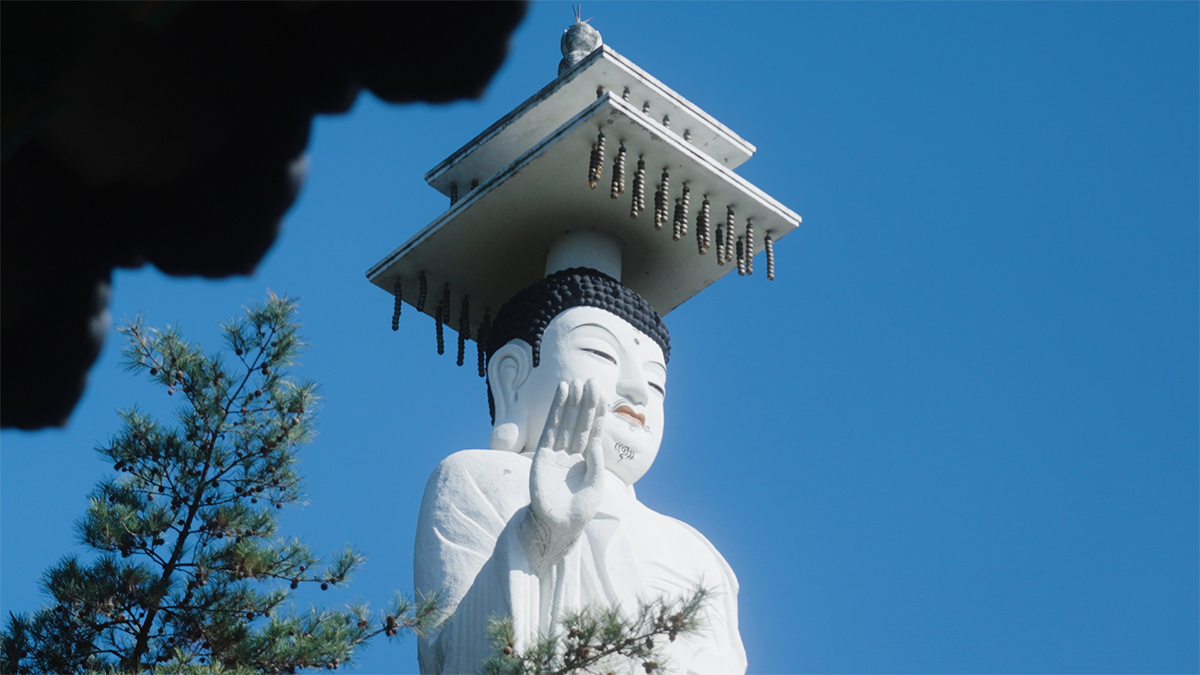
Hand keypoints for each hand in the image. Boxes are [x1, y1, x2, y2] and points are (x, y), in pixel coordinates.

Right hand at [522, 379, 606, 564]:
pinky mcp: (543, 455)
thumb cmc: (579, 511)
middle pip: (580, 421)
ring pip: (566, 421)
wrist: (558, 526)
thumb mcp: (595, 488)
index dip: (597, 413)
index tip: (602, 393)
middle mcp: (572, 452)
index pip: (593, 431)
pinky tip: (561, 394)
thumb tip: (596, 444)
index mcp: (587, 460)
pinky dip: (555, 410)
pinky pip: (550, 428)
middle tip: (591, 380)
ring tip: (575, 381)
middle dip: (585, 402)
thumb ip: (596, 466)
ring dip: (570, 402)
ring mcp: (557, 452)